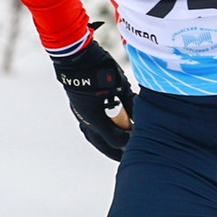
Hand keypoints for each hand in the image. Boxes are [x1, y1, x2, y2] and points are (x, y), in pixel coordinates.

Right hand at [53, 39, 136, 159]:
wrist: (77, 59)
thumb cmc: (103, 73)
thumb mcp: (122, 88)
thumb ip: (130, 105)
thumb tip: (138, 118)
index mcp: (98, 119)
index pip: (115, 140)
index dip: (127, 143)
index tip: (137, 142)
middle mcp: (88, 121)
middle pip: (103, 144)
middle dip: (115, 152)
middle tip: (126, 157)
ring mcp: (81, 116)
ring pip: (93, 138)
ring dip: (105, 145)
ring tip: (115, 150)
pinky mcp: (78, 109)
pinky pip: (89, 129)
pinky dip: (98, 134)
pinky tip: (104, 135)